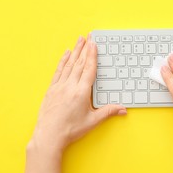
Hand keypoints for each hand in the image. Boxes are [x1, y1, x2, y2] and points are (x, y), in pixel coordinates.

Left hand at [29, 35, 126, 155]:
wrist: (49, 136)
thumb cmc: (70, 130)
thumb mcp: (92, 122)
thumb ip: (108, 112)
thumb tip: (123, 109)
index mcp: (81, 92)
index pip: (88, 69)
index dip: (92, 55)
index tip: (94, 44)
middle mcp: (69, 86)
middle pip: (79, 63)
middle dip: (85, 48)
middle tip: (89, 36)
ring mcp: (59, 87)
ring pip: (69, 65)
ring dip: (75, 51)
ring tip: (79, 40)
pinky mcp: (51, 90)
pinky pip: (58, 71)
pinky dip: (63, 61)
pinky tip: (66, 54)